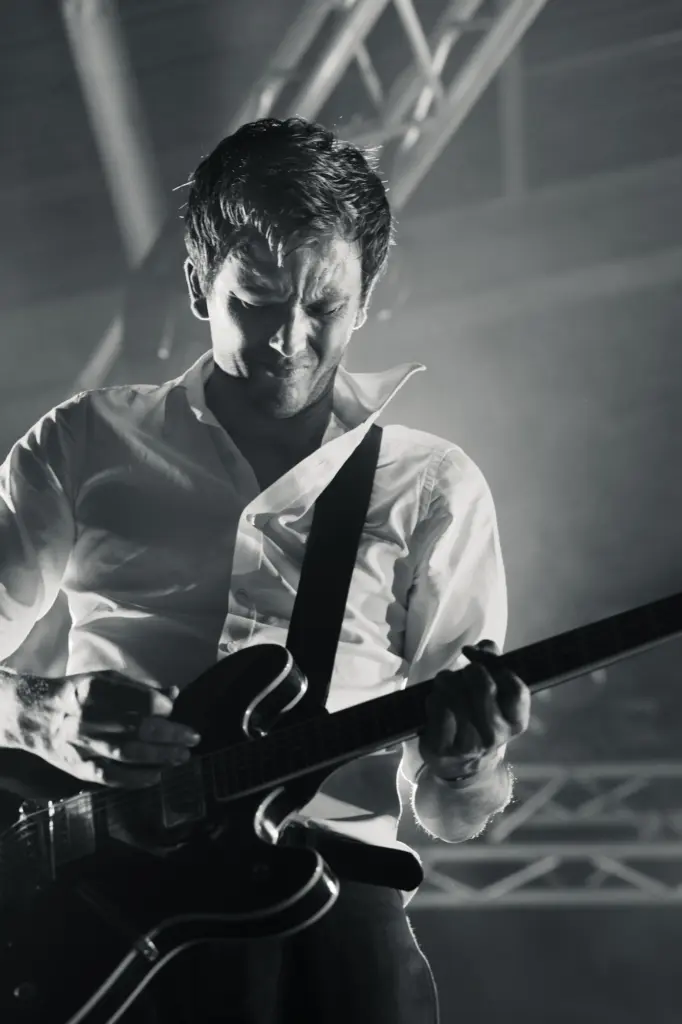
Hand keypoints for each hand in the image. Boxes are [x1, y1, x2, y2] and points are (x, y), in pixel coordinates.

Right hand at [13, 670, 200, 787]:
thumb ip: (139, 688)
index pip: (137, 699)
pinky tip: (156, 776)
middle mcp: (88, 717)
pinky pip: (111, 776)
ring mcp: (82, 745)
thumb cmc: (78, 694)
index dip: (160, 706)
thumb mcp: (105, 680)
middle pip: (136, 727)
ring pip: (127, 753)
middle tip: (193, 738)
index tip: (172, 709)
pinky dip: (135, 778)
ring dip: (160, 757)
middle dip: (170, 734)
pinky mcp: (78, 767)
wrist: (35, 716)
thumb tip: (174, 693)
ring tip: (183, 756)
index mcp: (94, 689)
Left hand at [419, 640, 529, 780]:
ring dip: (446, 682)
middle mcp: (496, 735)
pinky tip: (436, 701)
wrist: (462, 765)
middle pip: (482, 684)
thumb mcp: (496, 698)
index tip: (478, 655)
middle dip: (468, 671)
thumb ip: (494, 665)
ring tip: (446, 686)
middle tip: (461, 673)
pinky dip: (433, 698)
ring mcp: (468, 744)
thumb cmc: (480, 719)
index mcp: (516, 722)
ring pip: (454, 693)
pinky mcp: (442, 747)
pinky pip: (436, 706)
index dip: (494, 663)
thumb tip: (483, 647)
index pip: (515, 686)